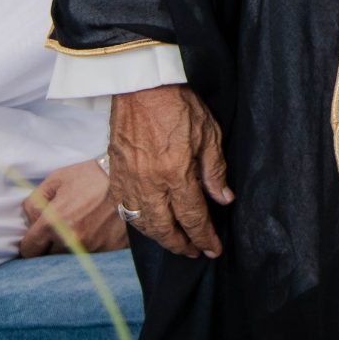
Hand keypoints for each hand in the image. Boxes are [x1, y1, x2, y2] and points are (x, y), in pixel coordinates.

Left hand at [16, 160, 129, 257]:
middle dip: (52, 245)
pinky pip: (91, 256)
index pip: (29, 250)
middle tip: (63, 229)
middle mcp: (69, 239)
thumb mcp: (58, 179)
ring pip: (70, 258)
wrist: (132, 177)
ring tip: (83, 229)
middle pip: (49, 256)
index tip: (39, 237)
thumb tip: (30, 221)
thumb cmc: (92, 176)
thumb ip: (34, 201)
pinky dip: (91, 247)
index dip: (32, 243)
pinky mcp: (108, 250)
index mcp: (52, 223)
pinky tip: (98, 231)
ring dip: (71, 247)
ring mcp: (90, 247)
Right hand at [107, 86, 230, 258]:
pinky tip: (150, 224)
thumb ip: (215, 170)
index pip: (193, 217)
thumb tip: (223, 199)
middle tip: (197, 252)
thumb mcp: (209, 134)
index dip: (205, 236)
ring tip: (176, 242)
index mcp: (176, 173)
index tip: (214, 249)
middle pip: (165, 228)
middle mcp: (149, 184)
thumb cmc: (180, 104)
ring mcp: (128, 181)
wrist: (141, 87)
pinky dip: (139, 223)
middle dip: (182, 244)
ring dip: (160, 238)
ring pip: (142, 223)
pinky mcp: (115, 175)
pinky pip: (125, 210)